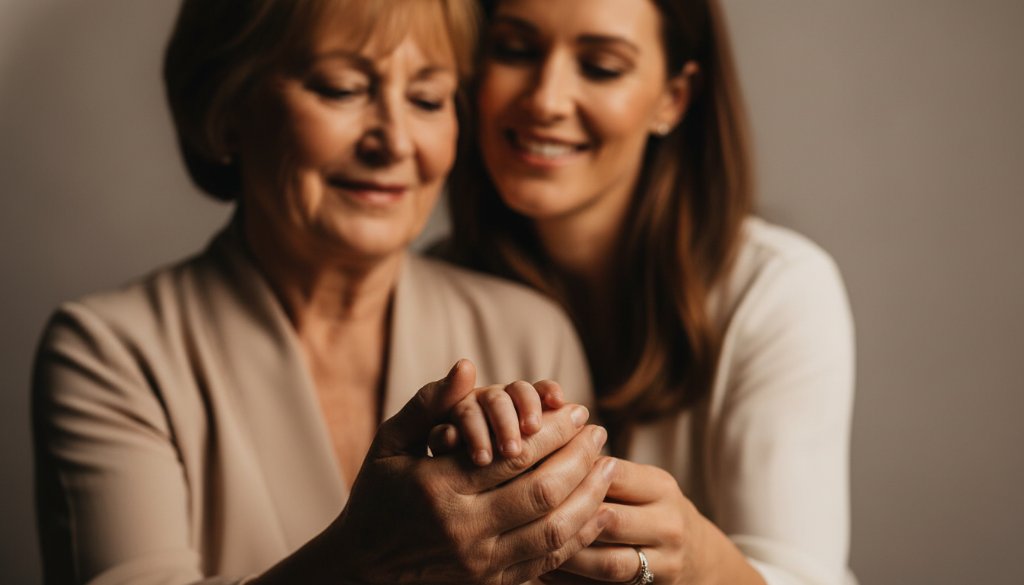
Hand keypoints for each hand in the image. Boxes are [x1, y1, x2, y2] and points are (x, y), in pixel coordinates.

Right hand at [321, 360, 616, 584]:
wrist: (362, 570)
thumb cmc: (377, 498)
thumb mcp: (389, 445)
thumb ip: (429, 405)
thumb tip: (467, 367)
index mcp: (437, 487)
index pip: (513, 454)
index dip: (553, 430)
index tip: (576, 410)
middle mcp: (461, 529)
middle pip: (542, 491)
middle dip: (580, 457)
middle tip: (599, 432)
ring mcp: (479, 563)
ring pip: (554, 530)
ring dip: (590, 495)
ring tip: (608, 466)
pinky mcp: (490, 584)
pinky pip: (549, 561)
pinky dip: (579, 534)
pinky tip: (596, 509)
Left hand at [540, 459, 705, 584]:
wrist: (697, 556)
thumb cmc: (650, 509)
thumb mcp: (640, 484)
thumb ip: (603, 470)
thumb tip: (543, 450)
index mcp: (660, 487)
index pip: (611, 475)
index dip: (569, 474)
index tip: (530, 472)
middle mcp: (668, 524)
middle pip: (608, 520)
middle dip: (563, 516)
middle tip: (521, 510)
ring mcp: (664, 562)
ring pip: (606, 562)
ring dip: (563, 555)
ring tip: (526, 544)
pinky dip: (569, 581)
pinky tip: (541, 568)